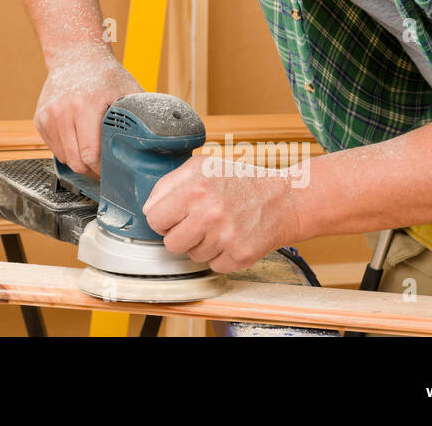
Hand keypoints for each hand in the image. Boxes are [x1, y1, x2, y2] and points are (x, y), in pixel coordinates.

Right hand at [34, 46, 141, 176]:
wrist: (74, 55)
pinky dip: (66, 150)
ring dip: (78, 161)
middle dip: (91, 170)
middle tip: (103, 169)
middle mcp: (63, 111)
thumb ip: (142, 113)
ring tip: (91, 154)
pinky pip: (54, 147)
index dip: (102, 169)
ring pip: (64, 157)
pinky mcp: (40, 120)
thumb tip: (161, 136)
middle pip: (75, 161)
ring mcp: (48, 116)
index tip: (111, 171)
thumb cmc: (103, 73)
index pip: (90, 153)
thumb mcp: (127, 89)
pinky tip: (77, 140)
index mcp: (86, 105)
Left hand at [142, 156, 303, 272]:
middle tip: (198, 222)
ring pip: (192, 256)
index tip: (175, 215)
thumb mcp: (202, 166)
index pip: (154, 219)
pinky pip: (213, 265)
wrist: (283, 199)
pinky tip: (232, 238)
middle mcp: (209, 214)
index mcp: (195, 189)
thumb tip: (148, 209)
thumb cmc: (240, 181)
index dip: (164, 218)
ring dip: (202, 244)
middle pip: (171, 243)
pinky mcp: (240, 256)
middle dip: (181, 234)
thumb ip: (168, 184)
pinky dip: (221, 255)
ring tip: (219, 226)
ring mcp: (225, 237)